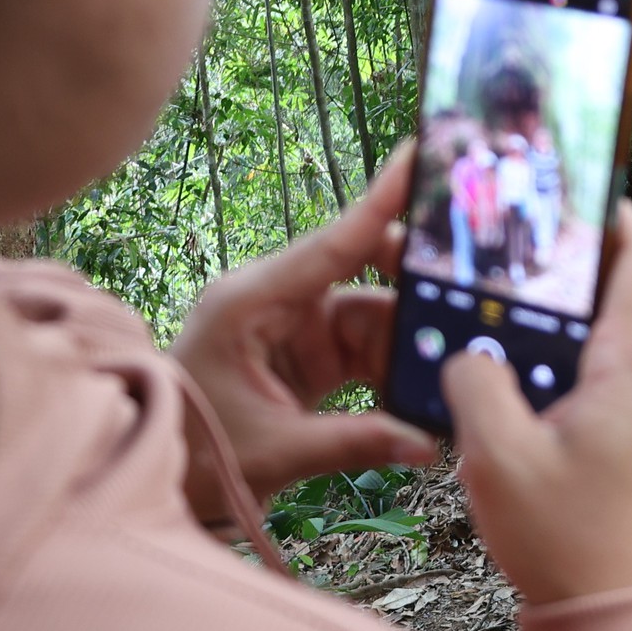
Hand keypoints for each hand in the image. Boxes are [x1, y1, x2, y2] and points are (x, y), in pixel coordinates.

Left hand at [172, 141, 439, 508]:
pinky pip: (366, 341)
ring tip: (445, 368)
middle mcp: (276, 299)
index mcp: (251, 302)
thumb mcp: (275, 452)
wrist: (165, 473)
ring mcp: (295, 323)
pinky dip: (393, 362)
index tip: (421, 157)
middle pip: (360, 267)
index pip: (331, 244)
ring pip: (373, 310)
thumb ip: (355, 443)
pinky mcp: (310, 349)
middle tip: (466, 295)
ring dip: (407, 340)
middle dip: (410, 282)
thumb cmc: (200, 454)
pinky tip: (420, 387)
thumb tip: (427, 443)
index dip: (380, 201)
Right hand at [442, 203, 631, 604]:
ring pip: (592, 326)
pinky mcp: (618, 430)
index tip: (561, 179)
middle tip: (500, 229)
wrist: (606, 613)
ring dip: (545, 308)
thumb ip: (475, 381)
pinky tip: (495, 358)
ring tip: (485, 288)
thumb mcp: (498, 454)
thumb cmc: (563, 538)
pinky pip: (584, 367)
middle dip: (559, 252)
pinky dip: (546, 351)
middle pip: (612, 280)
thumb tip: (466, 348)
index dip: (607, 204)